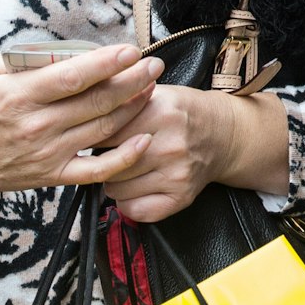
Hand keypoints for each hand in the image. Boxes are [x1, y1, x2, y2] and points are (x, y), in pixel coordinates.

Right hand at [0, 46, 164, 220]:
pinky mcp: (52, 175)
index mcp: (18, 95)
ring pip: (102, 130)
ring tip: (151, 88)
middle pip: (96, 102)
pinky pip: (95, 170)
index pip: (72, 77)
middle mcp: (36, 126)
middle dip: (132, 81)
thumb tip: (67, 52)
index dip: (107, 64)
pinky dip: (123, 158)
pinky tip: (143, 141)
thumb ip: (25, 59)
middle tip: (154, 65)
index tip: (131, 51)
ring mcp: (47, 154)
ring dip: (133, 109)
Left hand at [99, 86, 288, 222]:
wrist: (222, 133)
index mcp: (161, 114)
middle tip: (106, 155)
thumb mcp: (154, 94)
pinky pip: (136, 210)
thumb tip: (82, 117)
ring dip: (111, 182)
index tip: (88, 136)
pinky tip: (132, 188)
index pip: (105, 132)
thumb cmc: (182, 112)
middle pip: (107, 165)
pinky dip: (126, 203)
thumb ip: (122, 102)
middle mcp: (170, 146)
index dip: (91, 135)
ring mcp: (176, 174)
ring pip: (116, 190)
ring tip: (121, 169)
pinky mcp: (181, 197)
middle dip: (100, 161)